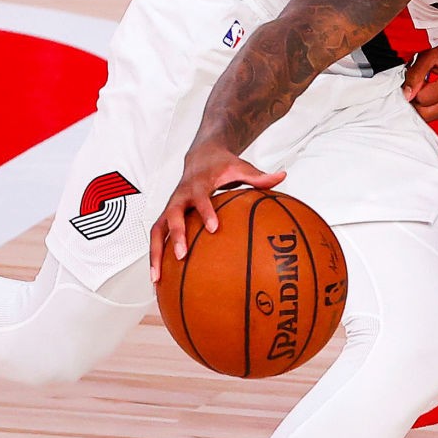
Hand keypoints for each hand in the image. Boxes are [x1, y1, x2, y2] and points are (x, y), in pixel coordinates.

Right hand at [149, 145, 285, 280]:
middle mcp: (180, 196)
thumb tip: (283, 177)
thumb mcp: (241, 167)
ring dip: (155, 254)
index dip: (206, 211)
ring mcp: (171, 207)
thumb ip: (259, 176)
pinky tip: (158, 280)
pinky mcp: (166, 217)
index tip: (214, 228)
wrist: (200, 157)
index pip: (200, 197)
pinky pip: (157, 238)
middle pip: (172, 215)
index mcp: (198, 184)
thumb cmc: (222, 165)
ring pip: (157, 230)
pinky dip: (155, 258)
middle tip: (181, 255)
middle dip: (175, 235)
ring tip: (156, 279)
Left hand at [402, 23, 437, 121]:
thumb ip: (415, 75)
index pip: (422, 99)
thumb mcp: (428, 56)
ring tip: (430, 87)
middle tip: (418, 85)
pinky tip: (437, 93)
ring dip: (425, 105)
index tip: (414, 80)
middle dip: (417, 100)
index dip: (413, 89)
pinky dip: (434, 107)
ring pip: (432, 117)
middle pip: (427, 114)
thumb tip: (406, 95)